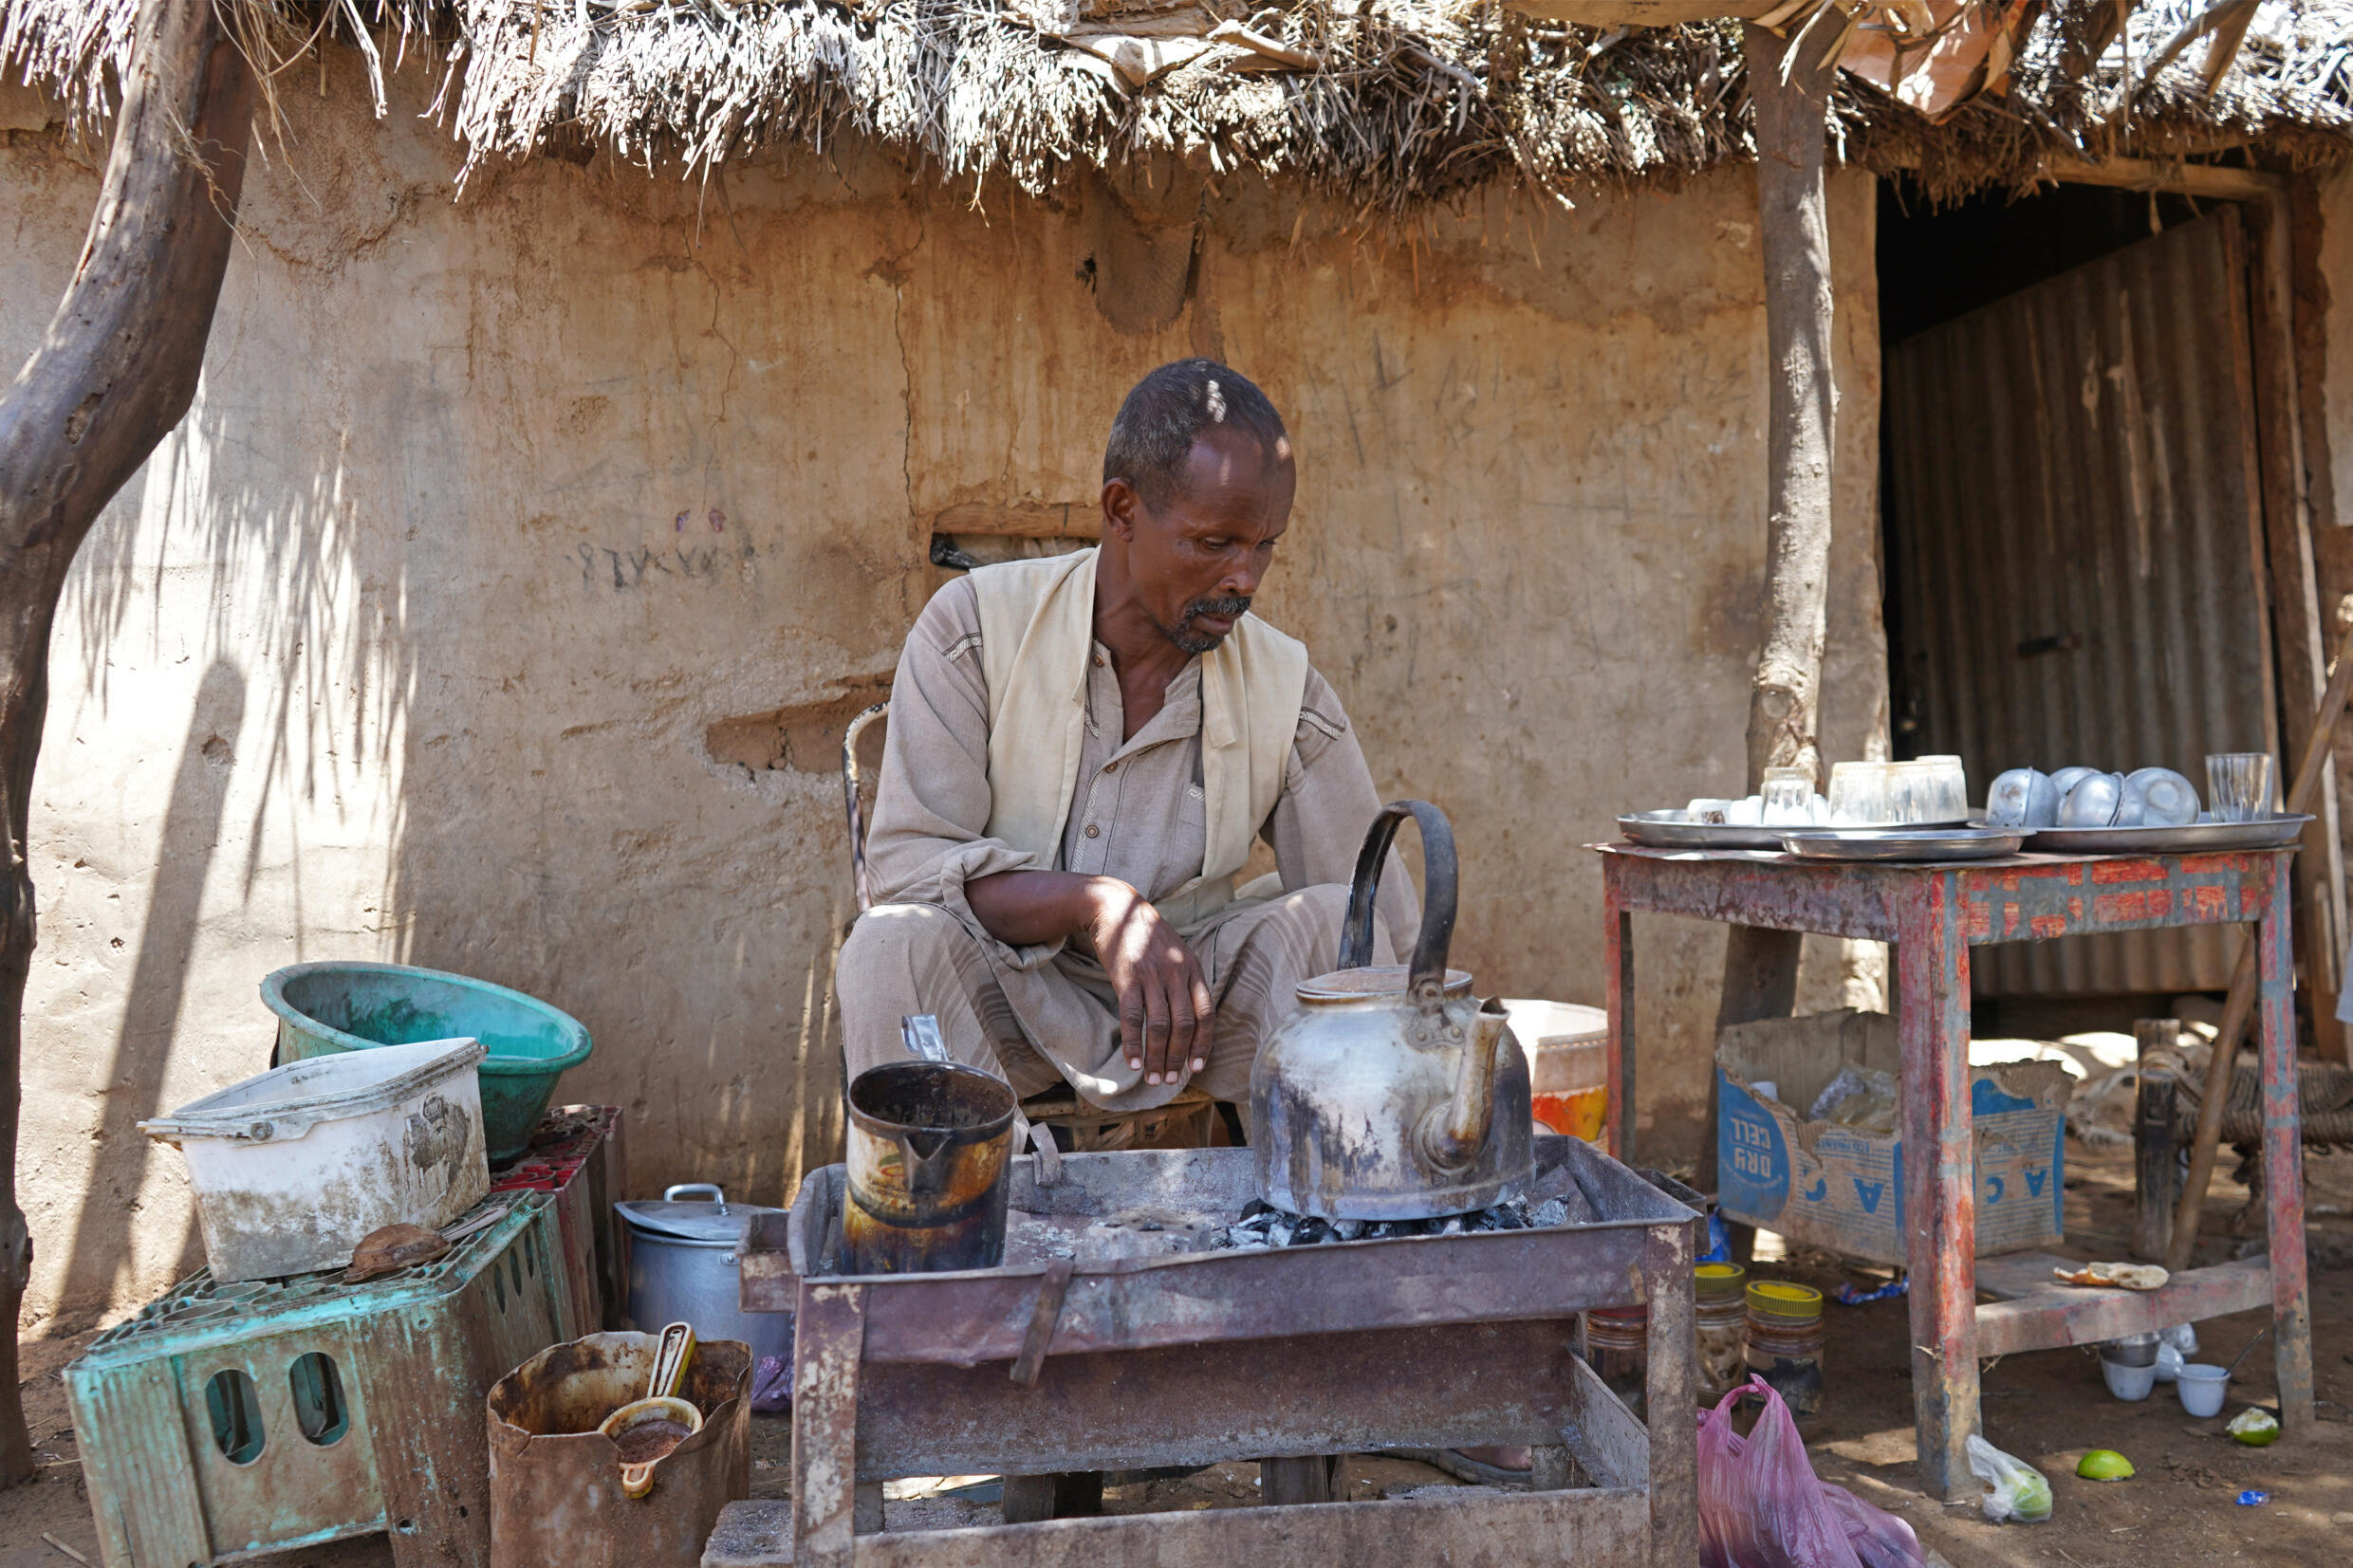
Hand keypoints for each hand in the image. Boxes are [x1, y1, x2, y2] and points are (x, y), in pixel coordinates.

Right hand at [1085, 880, 1214, 1085]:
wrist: (1117, 908)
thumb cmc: (1147, 936)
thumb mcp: (1176, 953)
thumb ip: (1185, 980)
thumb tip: (1190, 1019)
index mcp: (1193, 969)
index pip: (1206, 1014)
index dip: (1203, 1044)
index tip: (1196, 1067)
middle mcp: (1176, 973)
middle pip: (1183, 1025)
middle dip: (1177, 1057)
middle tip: (1168, 1080)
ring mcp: (1152, 975)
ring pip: (1159, 1026)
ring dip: (1156, 1057)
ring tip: (1151, 1078)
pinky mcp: (1128, 977)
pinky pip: (1133, 1017)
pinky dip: (1133, 1044)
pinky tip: (1132, 1062)